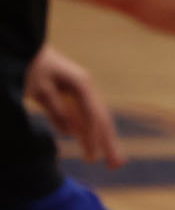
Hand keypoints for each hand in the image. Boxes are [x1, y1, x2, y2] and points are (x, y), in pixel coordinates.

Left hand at [25, 46, 123, 167]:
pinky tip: (88, 147)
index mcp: (82, 84)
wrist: (22, 45)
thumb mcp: (40, 87)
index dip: (95, 138)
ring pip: (92, 120)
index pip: (93, 115)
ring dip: (98, 140)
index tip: (95, 159)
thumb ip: (56, 108)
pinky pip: (79, 117)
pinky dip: (84, 132)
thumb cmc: (29, 64)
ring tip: (109, 161)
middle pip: (100, 119)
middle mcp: (85, 88)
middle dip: (108, 142)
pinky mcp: (68, 95)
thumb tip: (71, 131)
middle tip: (117, 165)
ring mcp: (78, 91)